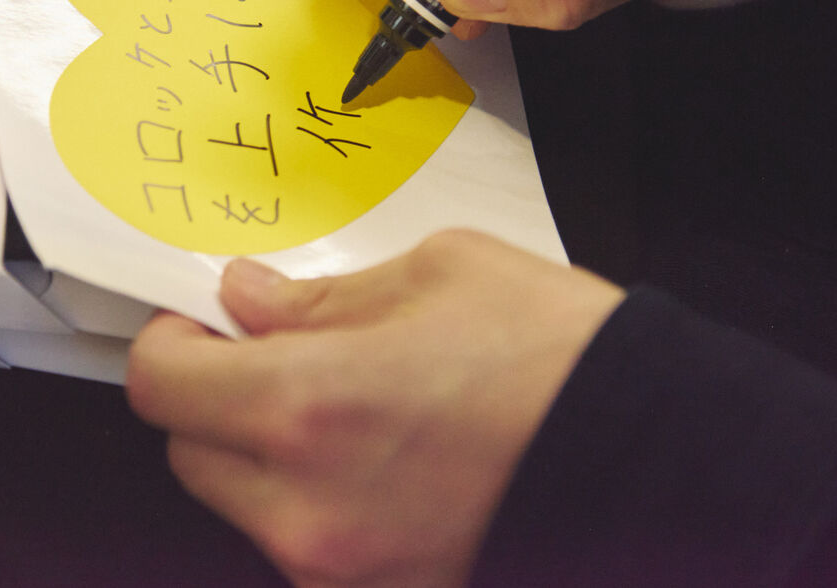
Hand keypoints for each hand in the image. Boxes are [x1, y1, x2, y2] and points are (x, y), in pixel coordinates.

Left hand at [126, 230, 624, 586]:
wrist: (674, 467)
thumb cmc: (568, 364)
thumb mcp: (439, 276)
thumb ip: (320, 297)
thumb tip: (250, 304)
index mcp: (309, 406)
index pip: (162, 387)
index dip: (170, 343)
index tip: (198, 324)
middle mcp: (308, 507)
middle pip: (189, 453)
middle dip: (215, 398)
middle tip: (270, 355)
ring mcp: (344, 570)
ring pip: (246, 508)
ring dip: (265, 455)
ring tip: (348, 408)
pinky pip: (308, 547)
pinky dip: (317, 502)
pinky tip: (383, 459)